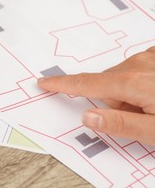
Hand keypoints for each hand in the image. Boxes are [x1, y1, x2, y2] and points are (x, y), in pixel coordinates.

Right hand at [37, 47, 154, 145]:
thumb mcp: (154, 131)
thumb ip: (120, 124)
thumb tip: (87, 118)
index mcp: (132, 83)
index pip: (86, 84)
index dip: (62, 85)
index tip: (44, 82)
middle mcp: (138, 64)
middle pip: (107, 85)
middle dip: (117, 102)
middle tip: (141, 117)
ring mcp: (149, 57)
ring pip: (123, 78)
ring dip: (131, 93)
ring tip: (154, 107)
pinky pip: (137, 70)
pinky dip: (142, 82)